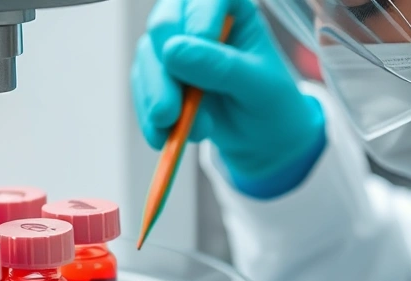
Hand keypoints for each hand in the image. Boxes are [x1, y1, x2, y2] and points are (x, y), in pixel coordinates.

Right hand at [131, 0, 324, 192]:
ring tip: (182, 130)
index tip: (203, 53)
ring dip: (159, 97)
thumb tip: (173, 52)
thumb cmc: (269, 102)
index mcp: (231, 8)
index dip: (200, 22)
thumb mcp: (258, 86)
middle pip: (165, 23)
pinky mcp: (158, 73)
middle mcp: (197, 19)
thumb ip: (221, 66)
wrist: (259, 137)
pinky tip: (164, 136)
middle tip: (173, 108)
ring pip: (147, 56)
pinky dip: (148, 115)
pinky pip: (142, 87)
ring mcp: (174, 45)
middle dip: (167, 67)